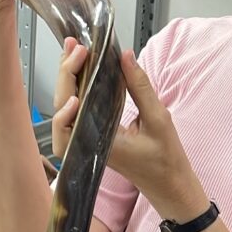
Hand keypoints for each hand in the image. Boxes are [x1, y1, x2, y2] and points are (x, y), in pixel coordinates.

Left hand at [52, 44, 208, 221]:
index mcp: (99, 144)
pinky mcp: (95, 133)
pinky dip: (78, 88)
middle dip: (65, 73)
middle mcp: (88, 143)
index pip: (68, 120)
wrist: (169, 184)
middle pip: (62, 108)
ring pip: (66, 109)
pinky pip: (78, 110)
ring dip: (68, 79)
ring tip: (75, 52)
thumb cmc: (165, 160)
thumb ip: (140, 87)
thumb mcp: (158, 119)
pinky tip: (83, 71)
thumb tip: (125, 56)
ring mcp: (89, 139)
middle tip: (76, 46)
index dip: (66, 93)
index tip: (79, 67)